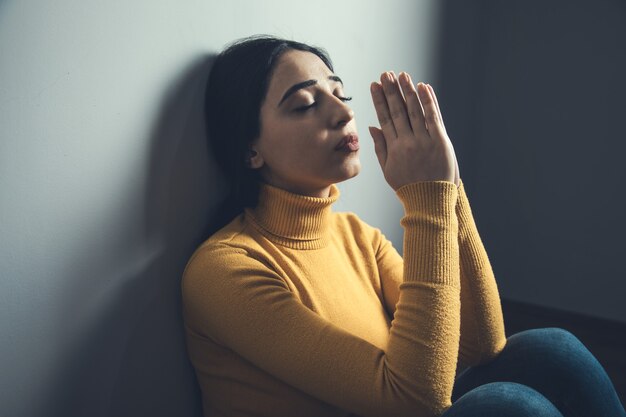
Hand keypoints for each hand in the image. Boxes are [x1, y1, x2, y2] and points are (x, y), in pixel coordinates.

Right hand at [369, 71, 459, 189]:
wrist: (430, 200)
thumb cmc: (408, 186)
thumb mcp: (388, 170)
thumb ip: (380, 148)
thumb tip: (372, 127)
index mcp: (393, 148)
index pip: (384, 118)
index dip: (379, 101)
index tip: (374, 85)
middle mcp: (407, 142)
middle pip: (397, 111)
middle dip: (390, 91)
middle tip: (385, 74)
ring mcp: (424, 141)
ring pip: (414, 110)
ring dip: (407, 91)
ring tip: (401, 75)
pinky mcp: (440, 141)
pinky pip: (433, 117)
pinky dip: (428, 101)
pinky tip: (423, 87)